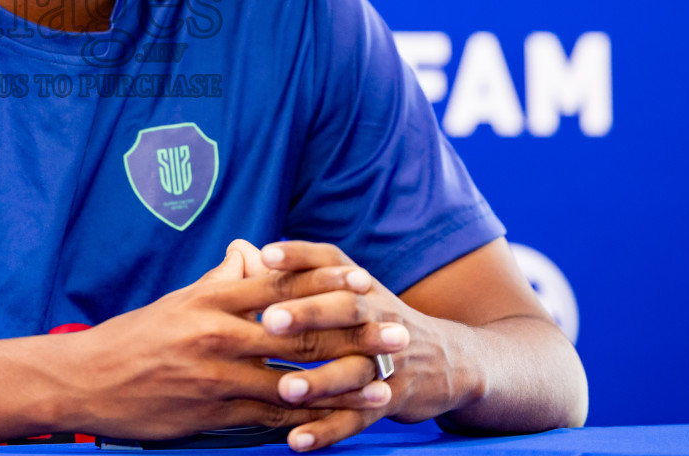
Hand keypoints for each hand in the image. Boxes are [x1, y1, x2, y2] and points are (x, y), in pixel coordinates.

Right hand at [51, 240, 391, 440]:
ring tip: (382, 382)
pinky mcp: (213, 412)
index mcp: (214, 298)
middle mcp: (220, 332)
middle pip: (301, 331)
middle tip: (396, 333)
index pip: (283, 284)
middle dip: (354, 334)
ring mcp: (218, 375)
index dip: (330, 283)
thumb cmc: (136, 336)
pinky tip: (338, 421)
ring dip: (344, 383)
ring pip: (293, 378)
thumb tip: (251, 253)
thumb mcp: (180, 299)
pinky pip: (270, 416)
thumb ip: (222, 278)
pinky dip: (308, 419)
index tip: (368, 281)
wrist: (88, 378)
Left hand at [255, 241, 468, 449]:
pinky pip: (358, 417)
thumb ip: (294, 273)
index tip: (267, 256)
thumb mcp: (347, 288)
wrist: (447, 360)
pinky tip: (296, 440)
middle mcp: (378, 317)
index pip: (330, 263)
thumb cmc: (375, 318)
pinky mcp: (391, 400)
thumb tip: (241, 252)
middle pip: (345, 311)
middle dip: (308, 314)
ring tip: (284, 389)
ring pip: (353, 370)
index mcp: (360, 285)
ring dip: (320, 381)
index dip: (300, 258)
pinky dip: (327, 431)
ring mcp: (387, 361)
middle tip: (270, 320)